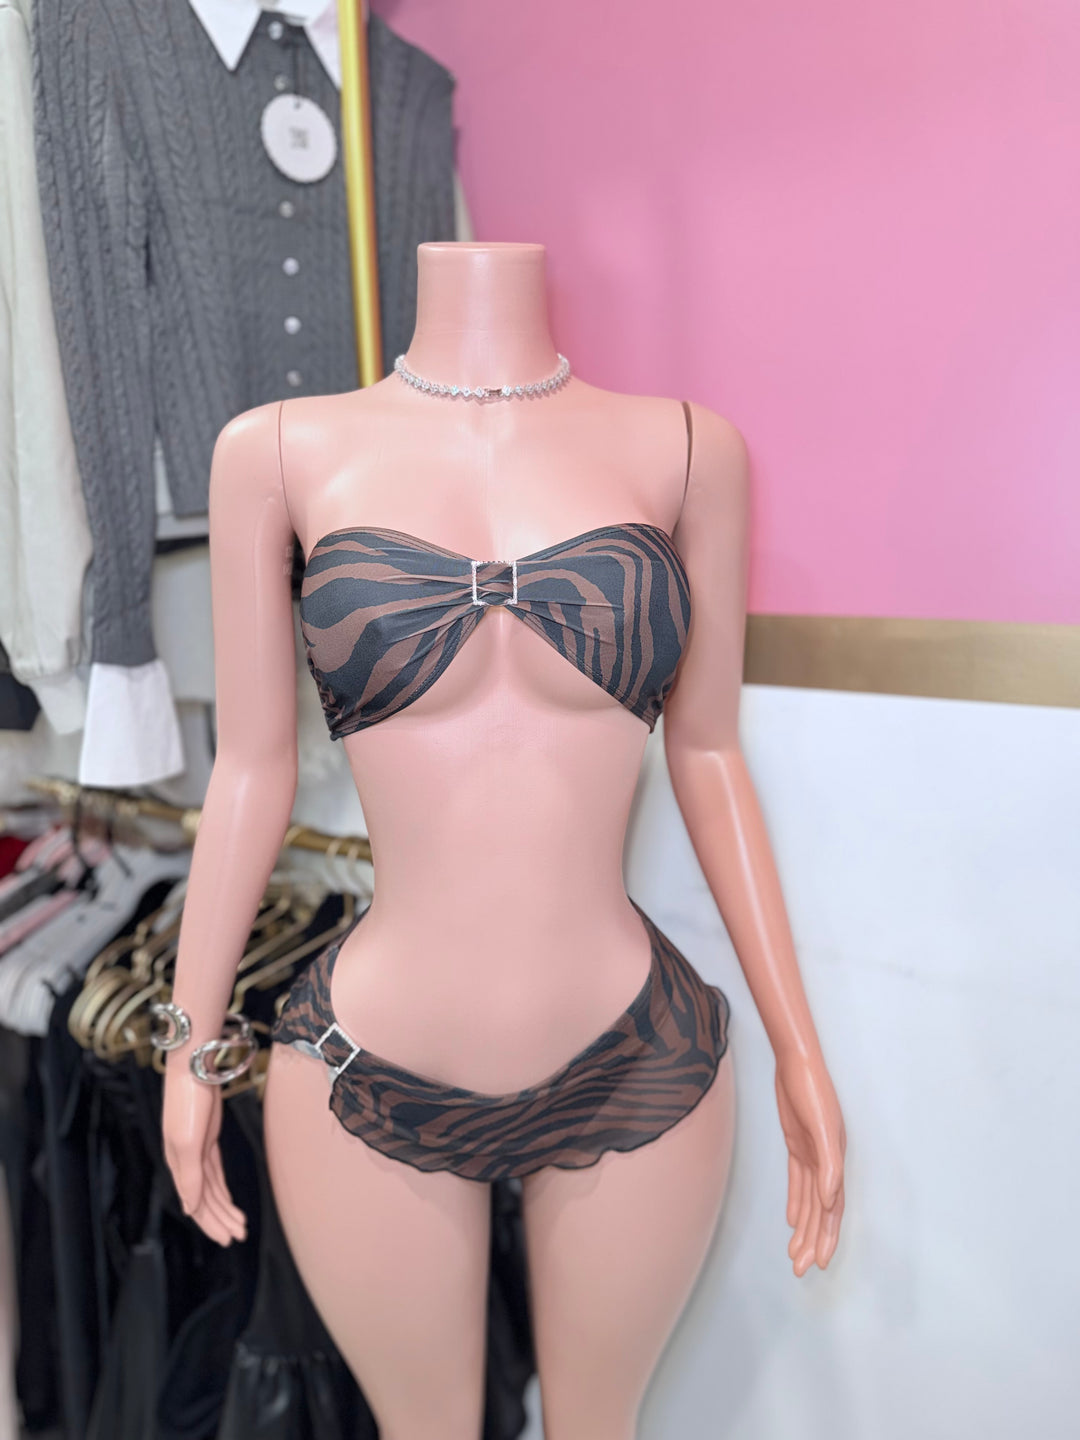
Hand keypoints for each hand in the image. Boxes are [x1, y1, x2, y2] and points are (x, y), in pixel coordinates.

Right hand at [162, 1058, 247, 1246]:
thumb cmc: (188, 1103)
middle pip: (205, 1199)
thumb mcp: (188, 1144)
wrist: (195, 1067)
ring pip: (211, 1188)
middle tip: (238, 1236)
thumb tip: (190, 1209)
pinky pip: (214, 1172)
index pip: (196, 1204)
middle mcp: (186, 1161)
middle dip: (220, 1220)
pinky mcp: (208, 1138)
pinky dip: (221, 1188)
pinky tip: (227, 1200)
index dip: (211, 1223)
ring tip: (239, 1224)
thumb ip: (189, 1177)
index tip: (228, 1239)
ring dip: (224, 1207)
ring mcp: (197, 1149)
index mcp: (179, 1165)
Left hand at [775, 1048, 845, 1274]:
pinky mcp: (798, 1145)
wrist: (796, 1063)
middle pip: (820, 1211)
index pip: (832, 1210)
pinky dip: (795, 1201)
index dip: (827, 1236)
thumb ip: (829, 1165)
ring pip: (808, 1200)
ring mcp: (812, 1154)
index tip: (819, 1262)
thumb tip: (830, 1201)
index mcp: (836, 1161)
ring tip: (793, 1254)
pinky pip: (798, 1181)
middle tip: (800, 1270)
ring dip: (802, 1227)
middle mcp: (827, 1162)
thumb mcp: (822, 1128)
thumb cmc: (812, 1092)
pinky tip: (791, 1219)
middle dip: (812, 1241)